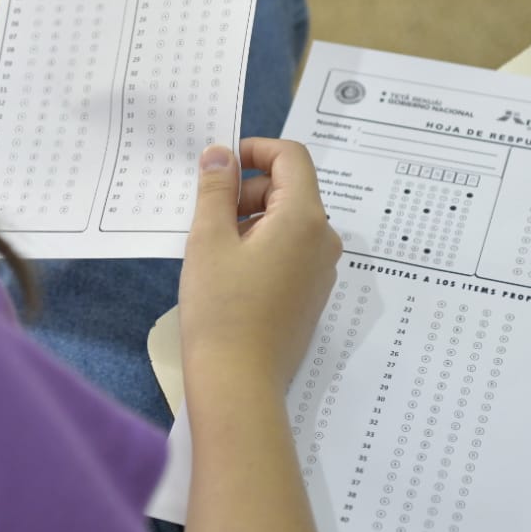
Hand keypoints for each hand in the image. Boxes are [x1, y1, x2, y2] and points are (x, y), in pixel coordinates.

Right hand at [178, 138, 342, 396]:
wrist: (239, 382)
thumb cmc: (221, 307)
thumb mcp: (209, 240)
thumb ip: (216, 189)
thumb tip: (221, 154)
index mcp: (304, 218)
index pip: (292, 157)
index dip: (256, 149)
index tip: (221, 165)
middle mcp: (323, 239)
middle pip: (290, 189)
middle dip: (248, 190)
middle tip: (207, 215)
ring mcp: (322, 269)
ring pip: (288, 221)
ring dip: (251, 219)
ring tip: (214, 248)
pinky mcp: (312, 294)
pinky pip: (291, 250)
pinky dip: (262, 245)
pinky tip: (230, 272)